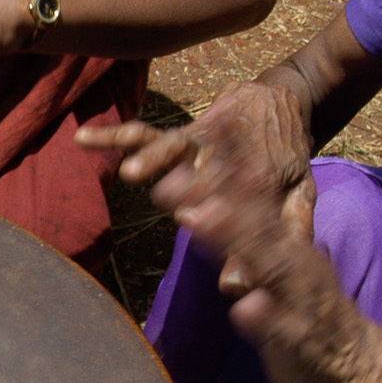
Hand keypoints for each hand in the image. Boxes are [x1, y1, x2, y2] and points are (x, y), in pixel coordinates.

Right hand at [76, 78, 318, 285]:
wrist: (282, 101)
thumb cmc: (286, 159)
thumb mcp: (299, 196)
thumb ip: (287, 233)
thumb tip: (246, 280)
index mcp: (260, 171)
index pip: (240, 195)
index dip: (216, 210)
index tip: (192, 221)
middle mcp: (226, 155)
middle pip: (203, 168)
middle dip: (184, 183)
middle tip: (167, 199)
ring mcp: (200, 141)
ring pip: (172, 144)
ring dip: (152, 157)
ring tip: (129, 173)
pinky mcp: (180, 133)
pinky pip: (142, 133)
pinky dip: (113, 135)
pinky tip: (82, 139)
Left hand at [86, 83, 381, 382]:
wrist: (360, 367)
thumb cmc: (309, 317)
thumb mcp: (277, 272)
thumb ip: (248, 244)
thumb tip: (209, 210)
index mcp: (285, 246)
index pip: (251, 202)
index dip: (224, 172)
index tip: (196, 139)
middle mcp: (293, 263)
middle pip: (252, 224)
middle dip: (214, 197)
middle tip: (172, 175)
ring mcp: (299, 299)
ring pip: (267, 265)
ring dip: (233, 240)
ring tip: (198, 217)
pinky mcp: (300, 340)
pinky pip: (282, 327)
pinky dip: (264, 316)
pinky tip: (244, 305)